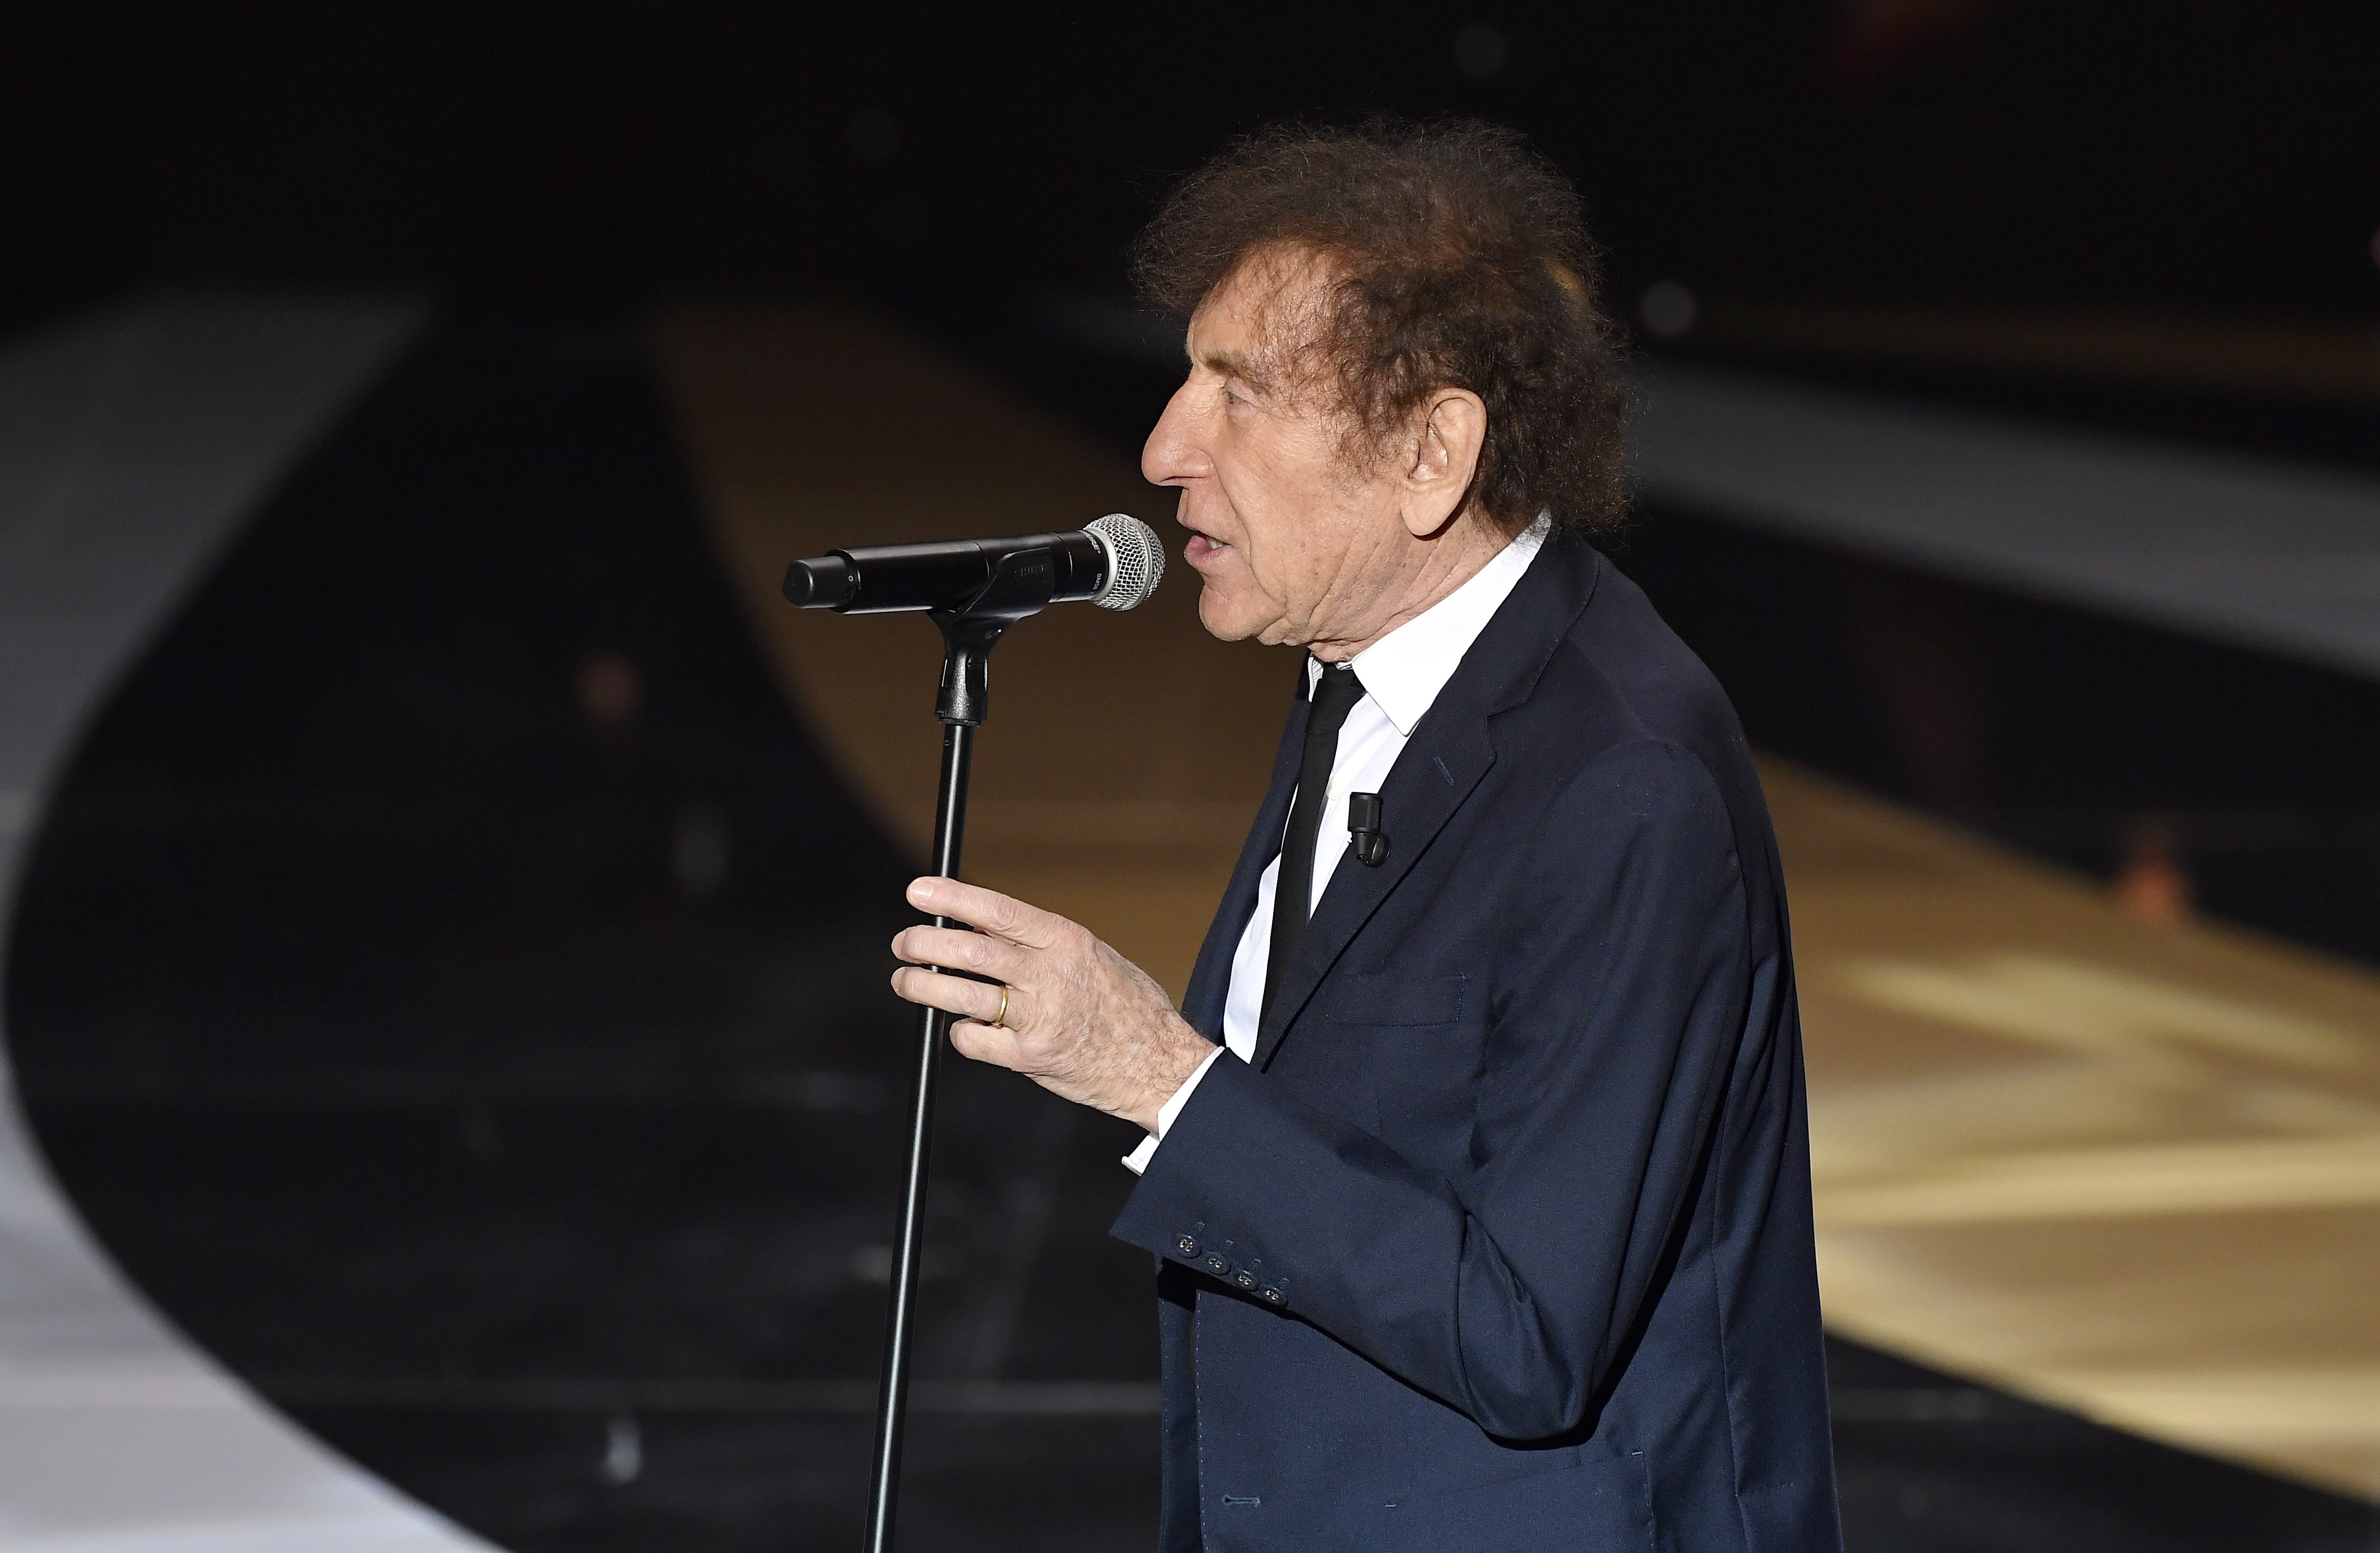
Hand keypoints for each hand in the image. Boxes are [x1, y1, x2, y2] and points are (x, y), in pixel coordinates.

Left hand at [889, 877, 1214, 1131]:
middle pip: (970, 951)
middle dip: (924, 943)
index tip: (918, 892)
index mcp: (1066, 942)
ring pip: (962, 995)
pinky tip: (963, 1028)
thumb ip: (1039, 943)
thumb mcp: (1091, 955)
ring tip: (906, 981)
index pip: (997, 912)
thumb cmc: (1126, 1006)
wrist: (1158, 1064)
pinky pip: (974, 1040)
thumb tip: (980, 925)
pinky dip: (960, 1032)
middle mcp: (1050, 976)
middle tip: (903, 942)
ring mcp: (1039, 1017)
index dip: (952, 899)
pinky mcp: (1030, 1057)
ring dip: (923, 986)